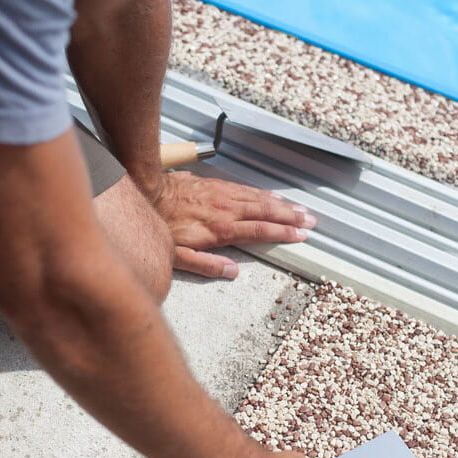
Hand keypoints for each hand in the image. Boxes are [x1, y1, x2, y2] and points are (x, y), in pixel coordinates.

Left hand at [153, 171, 316, 278]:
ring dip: (282, 204)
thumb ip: (206, 265)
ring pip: (259, 199)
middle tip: (311, 220)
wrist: (146, 190)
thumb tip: (232, 272)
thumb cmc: (160, 227)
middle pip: (266, 212)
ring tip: (300, 209)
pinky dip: (264, 193)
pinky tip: (274, 195)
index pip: (259, 231)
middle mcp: (226, 209)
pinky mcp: (216, 185)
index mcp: (221, 229)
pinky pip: (247, 189)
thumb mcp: (177, 256)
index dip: (282, 233)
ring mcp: (223, 195)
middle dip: (290, 217)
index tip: (301, 235)